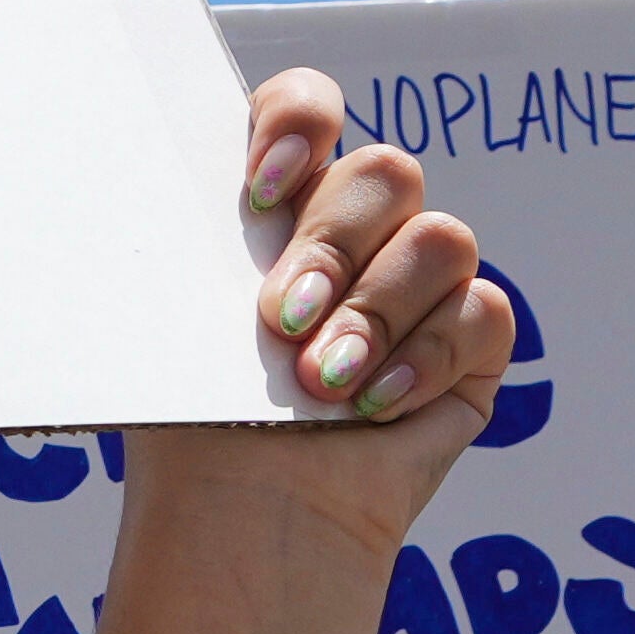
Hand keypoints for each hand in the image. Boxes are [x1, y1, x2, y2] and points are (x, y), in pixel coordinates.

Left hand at [123, 71, 510, 566]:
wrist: (244, 524)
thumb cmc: (194, 426)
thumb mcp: (174, 319)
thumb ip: (191, 234)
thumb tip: (152, 158)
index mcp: (277, 209)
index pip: (309, 109)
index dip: (301, 122)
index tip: (259, 190)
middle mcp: (354, 234)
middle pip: (386, 171)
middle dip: (333, 246)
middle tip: (280, 320)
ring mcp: (416, 288)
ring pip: (441, 238)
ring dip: (375, 313)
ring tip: (320, 383)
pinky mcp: (470, 348)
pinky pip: (481, 312)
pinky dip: (426, 358)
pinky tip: (374, 407)